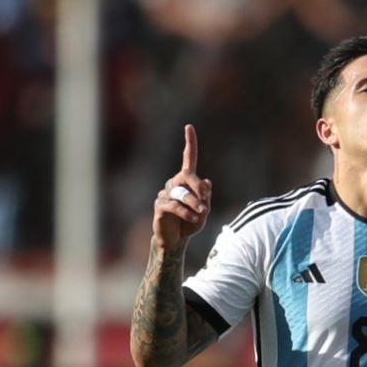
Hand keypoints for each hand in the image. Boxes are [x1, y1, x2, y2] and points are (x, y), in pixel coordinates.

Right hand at [152, 124, 212, 250]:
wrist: (177, 239)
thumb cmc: (191, 221)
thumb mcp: (204, 209)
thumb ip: (205, 196)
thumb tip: (206, 181)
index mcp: (187, 180)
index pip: (188, 158)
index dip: (190, 142)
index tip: (189, 127)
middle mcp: (174, 183)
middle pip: (188, 176)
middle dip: (199, 187)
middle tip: (206, 201)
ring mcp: (165, 193)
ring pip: (182, 193)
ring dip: (195, 204)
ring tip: (201, 213)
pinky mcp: (159, 205)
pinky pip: (175, 205)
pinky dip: (187, 212)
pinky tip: (193, 218)